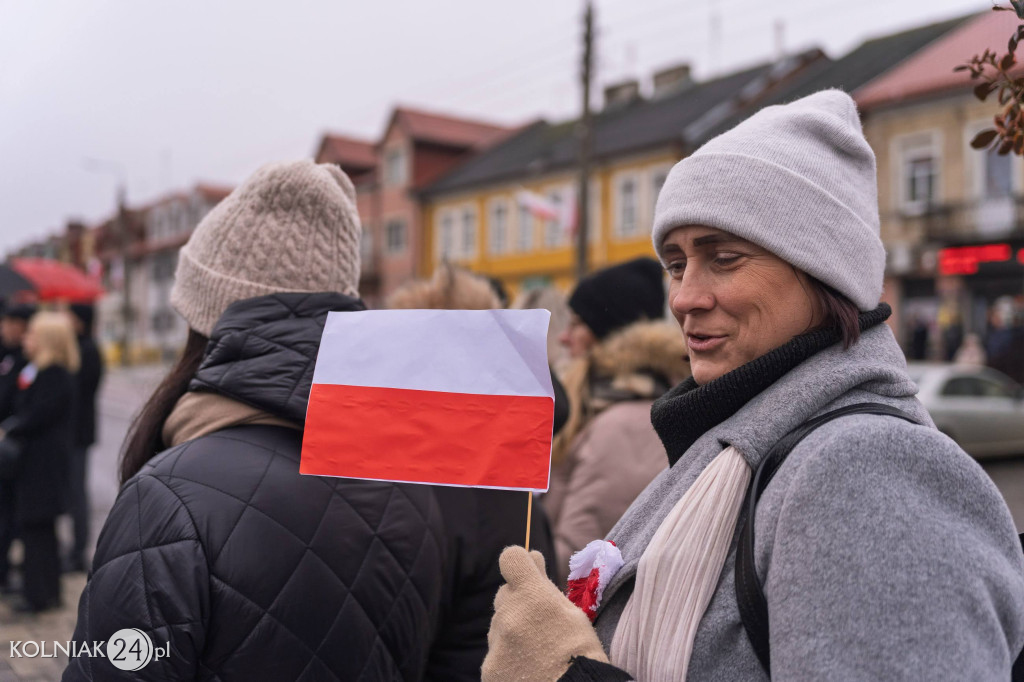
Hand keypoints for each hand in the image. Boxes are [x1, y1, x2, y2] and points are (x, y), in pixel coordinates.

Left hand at [482, 546, 607, 681]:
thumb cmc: (582, 655)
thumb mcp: (573, 613)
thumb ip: (545, 586)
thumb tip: (532, 555)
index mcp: (532, 596)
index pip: (510, 558)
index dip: (518, 564)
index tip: (527, 573)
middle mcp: (509, 615)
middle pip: (504, 595)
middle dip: (518, 602)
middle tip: (540, 625)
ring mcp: (496, 643)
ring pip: (499, 626)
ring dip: (513, 632)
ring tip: (537, 653)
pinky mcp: (489, 669)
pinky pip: (496, 653)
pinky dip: (508, 659)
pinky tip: (527, 669)